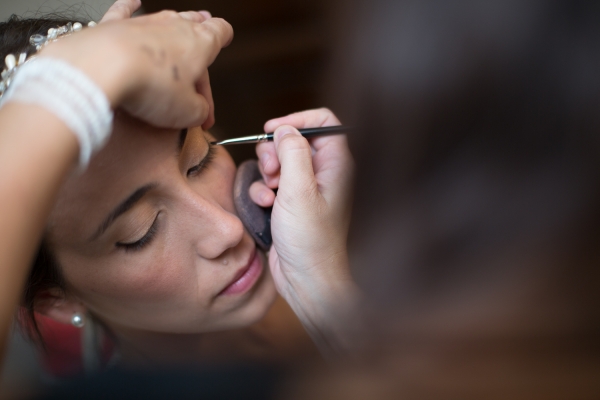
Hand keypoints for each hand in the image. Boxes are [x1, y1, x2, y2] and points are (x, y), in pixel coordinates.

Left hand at [41, 3, 232, 128]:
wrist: (103, 67)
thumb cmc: (150, 85)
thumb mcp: (187, 111)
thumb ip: (198, 110)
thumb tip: (198, 112)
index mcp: (199, 43)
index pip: (219, 32)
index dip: (223, 36)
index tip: (225, 37)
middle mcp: (174, 27)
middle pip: (193, 25)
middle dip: (202, 29)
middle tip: (208, 29)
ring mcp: (143, 24)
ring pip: (165, 19)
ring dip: (174, 24)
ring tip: (182, 19)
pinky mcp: (114, 27)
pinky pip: (125, 11)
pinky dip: (130, 6)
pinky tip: (133, 2)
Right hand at [251, 108, 358, 355]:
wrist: (306, 280)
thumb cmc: (311, 242)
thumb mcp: (298, 191)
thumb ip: (292, 152)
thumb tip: (284, 129)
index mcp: (336, 165)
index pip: (323, 122)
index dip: (296, 120)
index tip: (273, 130)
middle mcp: (324, 173)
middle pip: (294, 139)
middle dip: (275, 151)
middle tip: (272, 171)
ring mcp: (306, 188)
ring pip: (279, 161)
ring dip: (266, 173)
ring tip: (269, 192)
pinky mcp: (290, 202)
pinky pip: (271, 183)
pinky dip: (263, 190)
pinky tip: (264, 205)